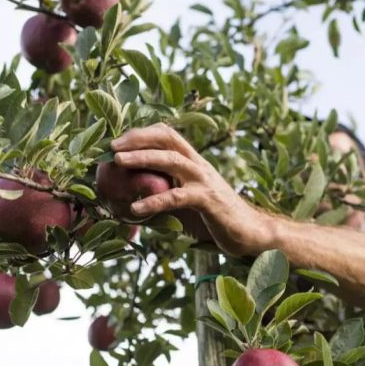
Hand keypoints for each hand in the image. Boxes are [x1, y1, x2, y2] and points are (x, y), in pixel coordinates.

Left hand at [110, 124, 273, 255]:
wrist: (251, 232)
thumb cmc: (216, 218)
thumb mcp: (187, 201)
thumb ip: (165, 193)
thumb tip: (129, 198)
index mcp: (194, 161)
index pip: (167, 134)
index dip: (142, 133)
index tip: (118, 141)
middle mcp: (199, 165)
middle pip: (167, 139)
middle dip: (138, 139)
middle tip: (112, 146)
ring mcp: (204, 181)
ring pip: (171, 160)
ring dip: (142, 159)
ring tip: (118, 163)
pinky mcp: (208, 200)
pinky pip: (177, 197)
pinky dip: (154, 201)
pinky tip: (135, 208)